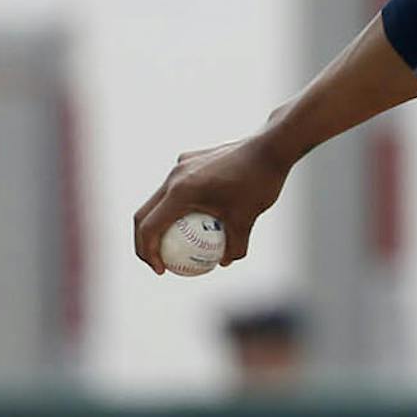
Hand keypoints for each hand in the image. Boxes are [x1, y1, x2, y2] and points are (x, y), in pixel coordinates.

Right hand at [132, 136, 290, 273]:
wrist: (271, 146)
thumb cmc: (259, 182)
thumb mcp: (247, 219)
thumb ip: (234, 245)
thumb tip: (224, 262)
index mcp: (181, 190)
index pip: (149, 226)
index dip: (147, 252)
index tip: (161, 270)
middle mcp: (175, 175)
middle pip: (145, 213)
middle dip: (144, 241)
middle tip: (159, 262)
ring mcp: (181, 164)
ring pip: (159, 199)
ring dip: (159, 222)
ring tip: (175, 244)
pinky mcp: (190, 159)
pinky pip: (176, 186)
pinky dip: (177, 205)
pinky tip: (198, 218)